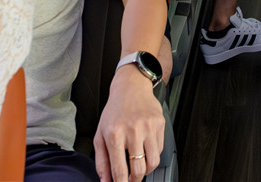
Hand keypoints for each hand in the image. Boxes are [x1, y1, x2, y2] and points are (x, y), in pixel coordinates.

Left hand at [93, 66, 165, 181]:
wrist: (131, 87)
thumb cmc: (114, 111)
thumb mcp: (100, 135)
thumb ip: (102, 161)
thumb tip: (105, 181)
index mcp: (114, 134)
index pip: (119, 169)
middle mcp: (132, 130)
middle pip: (138, 169)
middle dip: (134, 180)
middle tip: (131, 180)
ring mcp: (148, 127)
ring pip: (152, 162)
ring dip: (145, 170)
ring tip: (139, 167)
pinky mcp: (160, 124)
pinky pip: (159, 150)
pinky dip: (152, 156)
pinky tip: (145, 150)